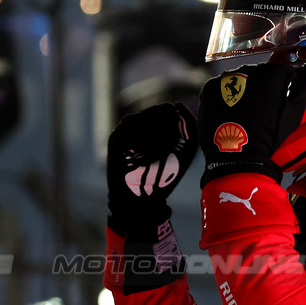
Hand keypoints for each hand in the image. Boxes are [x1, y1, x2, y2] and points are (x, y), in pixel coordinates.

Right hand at [106, 103, 198, 235]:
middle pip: (158, 113)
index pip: (167, 109)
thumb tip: (177, 105)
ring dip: (156, 145)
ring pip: (148, 122)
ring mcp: (125, 127)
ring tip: (152, 161)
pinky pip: (136, 132)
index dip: (175, 127)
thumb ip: (189, 125)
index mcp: (154, 121)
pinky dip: (145, 150)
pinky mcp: (116, 137)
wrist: (144, 198)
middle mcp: (138, 120)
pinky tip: (141, 162)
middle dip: (167, 137)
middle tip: (163, 156)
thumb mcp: (186, 148)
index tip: (174, 147)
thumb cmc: (166, 174)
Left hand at [198, 63, 305, 184]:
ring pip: (238, 79)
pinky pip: (220, 87)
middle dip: (260, 87)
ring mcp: (227, 77)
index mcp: (272, 73)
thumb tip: (293, 83)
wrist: (238, 154)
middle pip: (258, 73)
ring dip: (241, 90)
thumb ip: (298, 92)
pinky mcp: (210, 87)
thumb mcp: (294, 115)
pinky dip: (224, 97)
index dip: (281, 85)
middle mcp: (248, 69)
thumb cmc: (267, 136)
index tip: (279, 97)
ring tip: (243, 112)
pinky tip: (230, 112)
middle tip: (260, 108)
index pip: (281, 71)